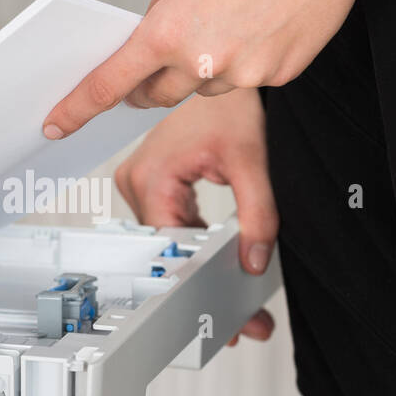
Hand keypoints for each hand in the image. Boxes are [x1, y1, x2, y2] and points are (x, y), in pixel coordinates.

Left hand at [42, 0, 391, 137]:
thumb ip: (158, 11)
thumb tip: (146, 43)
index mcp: (169, 29)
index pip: (111, 83)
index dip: (79, 107)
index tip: (56, 124)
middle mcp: (203, 61)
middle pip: (158, 96)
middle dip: (151, 83)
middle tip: (164, 56)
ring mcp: (243, 74)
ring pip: (206, 88)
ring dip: (207, 65)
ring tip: (236, 14)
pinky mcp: (278, 77)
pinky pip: (248, 79)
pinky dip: (249, 58)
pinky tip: (266, 20)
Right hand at [115, 88, 276, 344]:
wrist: (223, 75)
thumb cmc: (230, 103)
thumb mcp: (252, 162)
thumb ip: (258, 217)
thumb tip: (254, 262)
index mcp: (152, 176)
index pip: (169, 246)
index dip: (197, 283)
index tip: (219, 314)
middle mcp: (136, 181)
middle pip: (168, 250)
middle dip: (205, 283)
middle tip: (241, 321)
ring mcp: (140, 182)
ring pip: (170, 242)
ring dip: (201, 266)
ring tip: (237, 299)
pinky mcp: (152, 183)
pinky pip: (172, 225)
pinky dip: (198, 244)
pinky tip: (222, 262)